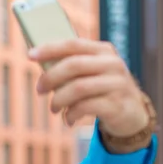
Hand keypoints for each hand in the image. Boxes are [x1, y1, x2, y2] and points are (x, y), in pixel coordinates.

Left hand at [30, 38, 148, 139]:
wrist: (132, 113)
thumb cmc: (102, 90)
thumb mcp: (92, 73)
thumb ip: (72, 67)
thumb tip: (39, 63)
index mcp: (103, 51)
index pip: (73, 44)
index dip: (50, 49)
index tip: (30, 55)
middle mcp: (112, 64)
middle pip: (73, 65)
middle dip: (50, 78)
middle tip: (39, 90)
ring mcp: (116, 84)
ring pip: (78, 88)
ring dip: (58, 100)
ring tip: (54, 108)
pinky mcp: (117, 105)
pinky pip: (85, 107)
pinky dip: (70, 114)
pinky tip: (68, 120)